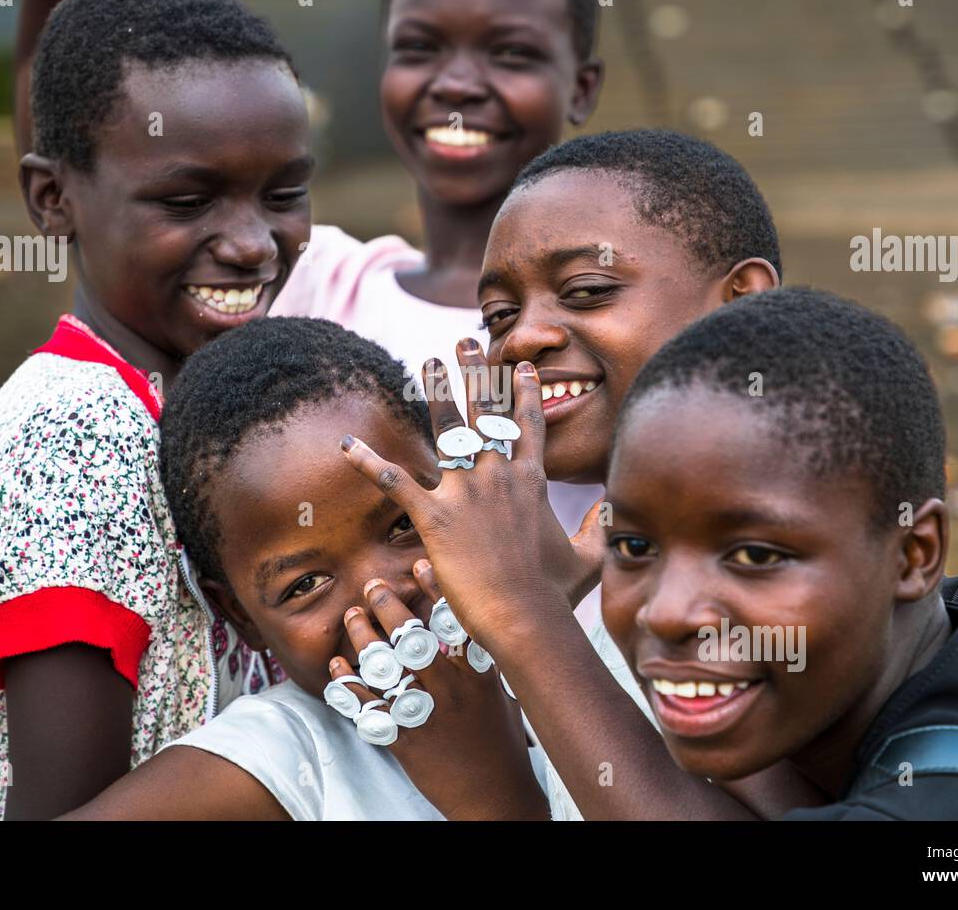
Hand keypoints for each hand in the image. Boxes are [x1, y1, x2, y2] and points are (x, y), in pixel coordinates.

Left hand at [328, 560, 546, 819]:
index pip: (454, 621)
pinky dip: (347, 684)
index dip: (434, 589)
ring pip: (385, 666)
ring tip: (351, 616)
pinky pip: (367, 706)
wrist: (494, 796)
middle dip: (387, 606)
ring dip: (363, 637)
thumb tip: (472, 625)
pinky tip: (336, 666)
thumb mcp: (502, 694)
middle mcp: (450, 688)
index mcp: (477, 673)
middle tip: (372, 587)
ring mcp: (425, 713)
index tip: (417, 564)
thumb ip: (483, 661)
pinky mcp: (405, 739)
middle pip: (411, 637)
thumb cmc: (502, 743)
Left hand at [340, 339, 603, 648]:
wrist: (525, 617)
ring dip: (436, 392)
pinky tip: (347, 445)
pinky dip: (369, 463)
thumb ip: (598, 528)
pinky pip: (395, 482)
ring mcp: (467, 492)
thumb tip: (609, 509)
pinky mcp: (434, 515)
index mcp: (531, 483)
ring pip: (448, 429)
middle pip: (486, 413)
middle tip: (466, 342)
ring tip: (429, 362)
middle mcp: (499, 476)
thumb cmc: (554, 595)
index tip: (521, 367)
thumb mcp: (588, 558)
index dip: (524, 394)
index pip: (529, 427)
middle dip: (476, 374)